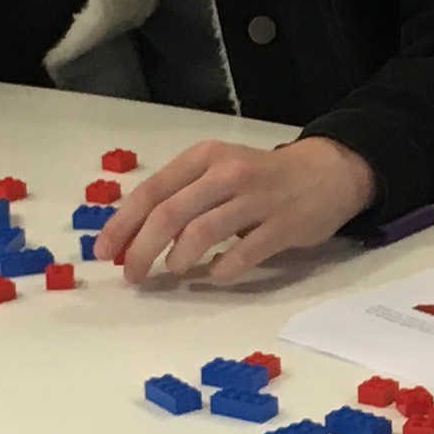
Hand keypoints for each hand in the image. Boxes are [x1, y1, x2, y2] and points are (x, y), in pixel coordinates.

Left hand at [102, 136, 378, 278]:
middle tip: (131, 275)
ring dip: (178, 259)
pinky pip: (243, 253)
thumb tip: (134, 235)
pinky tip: (216, 275)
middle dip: (142, 249)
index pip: (152, 191)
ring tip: (174, 271)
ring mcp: (256, 199)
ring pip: (201, 232)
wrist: (329, 172)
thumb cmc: (262, 178)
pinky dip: (222, 270)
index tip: (104, 252)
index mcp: (204, 158)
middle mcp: (227, 173)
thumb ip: (182, 196)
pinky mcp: (283, 225)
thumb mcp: (219, 171)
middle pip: (170, 214)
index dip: (123, 224)